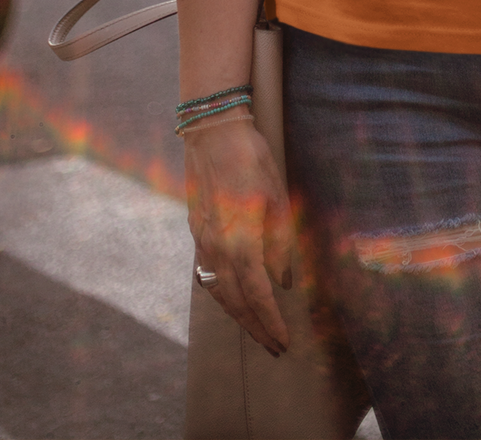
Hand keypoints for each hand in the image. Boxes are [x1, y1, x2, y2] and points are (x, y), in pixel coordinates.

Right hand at [185, 115, 295, 355]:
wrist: (212, 133)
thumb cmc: (251, 160)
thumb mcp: (277, 197)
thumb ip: (280, 242)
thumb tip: (284, 279)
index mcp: (241, 239)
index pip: (258, 294)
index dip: (271, 321)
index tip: (283, 341)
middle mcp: (217, 247)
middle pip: (235, 301)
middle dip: (255, 327)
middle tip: (273, 347)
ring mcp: (202, 240)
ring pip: (218, 291)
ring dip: (237, 314)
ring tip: (255, 329)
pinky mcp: (196, 231)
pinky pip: (208, 274)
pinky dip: (223, 293)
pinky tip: (233, 297)